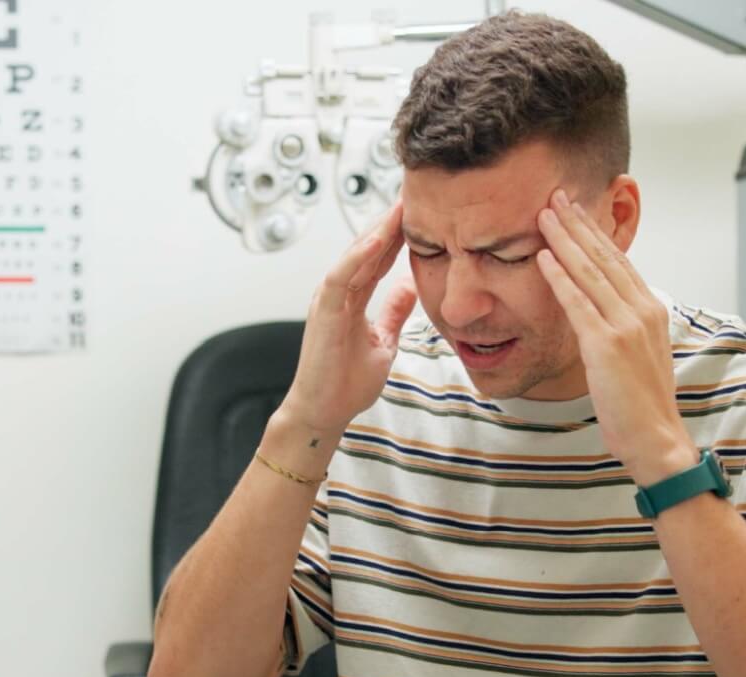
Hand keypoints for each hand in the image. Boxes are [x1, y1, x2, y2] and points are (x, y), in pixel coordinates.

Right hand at [280, 200, 418, 438]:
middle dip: (390, 222)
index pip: (377, 258)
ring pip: (354, 254)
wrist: (324, 412)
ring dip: (378, 230)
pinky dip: (358, 256)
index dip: (398, 234)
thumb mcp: (383, 340)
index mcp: (351, 298)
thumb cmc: (345, 383)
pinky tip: (379, 238)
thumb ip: (393, 312)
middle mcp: (337, 293)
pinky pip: (341, 276)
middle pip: (366, 248)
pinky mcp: (323, 312)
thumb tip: (409, 286)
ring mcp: (328, 300)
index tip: (422, 212)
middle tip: (415, 194)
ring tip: (401, 206)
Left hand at [535, 190, 697, 487]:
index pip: (618, 261)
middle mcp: (642, 310)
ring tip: (544, 215)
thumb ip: (623, 328)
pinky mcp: (606, 345)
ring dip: (564, 240)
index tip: (575, 211)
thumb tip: (602, 312)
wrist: (656, 439)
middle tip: (555, 197)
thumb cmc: (642, 405)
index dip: (595, 233)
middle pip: (604, 257)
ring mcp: (626, 326)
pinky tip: (542, 257)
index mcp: (651, 310)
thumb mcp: (638, 356)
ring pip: (589, 272)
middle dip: (578, 224)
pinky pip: (577, 303)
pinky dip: (558, 277)